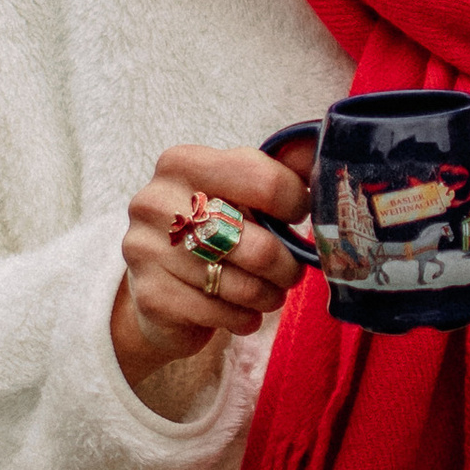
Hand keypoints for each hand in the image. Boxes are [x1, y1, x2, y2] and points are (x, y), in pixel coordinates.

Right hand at [114, 139, 314, 391]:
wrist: (158, 289)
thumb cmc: (209, 231)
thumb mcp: (239, 192)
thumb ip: (281, 170)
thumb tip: (322, 150)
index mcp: (182, 163)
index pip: (265, 182)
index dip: (296, 206)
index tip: (298, 218)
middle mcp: (156, 202)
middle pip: (259, 245)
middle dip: (287, 267)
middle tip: (290, 273)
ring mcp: (147, 250)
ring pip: (241, 286)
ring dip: (267, 296)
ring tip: (268, 294)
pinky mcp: (150, 296)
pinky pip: (221, 314)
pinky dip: (244, 318)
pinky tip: (242, 312)